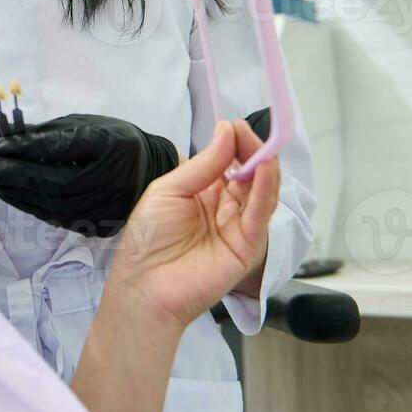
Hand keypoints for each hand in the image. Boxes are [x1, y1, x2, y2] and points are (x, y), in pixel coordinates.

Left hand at [0, 114, 179, 236]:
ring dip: (15, 192)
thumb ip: (54, 131)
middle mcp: (104, 180)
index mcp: (106, 148)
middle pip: (48, 181)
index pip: (57, 149)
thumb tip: (16, 136)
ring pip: (48, 204)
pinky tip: (13, 194)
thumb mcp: (91, 125)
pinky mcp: (94, 223)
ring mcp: (99, 207)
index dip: (23, 149)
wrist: (151, 172)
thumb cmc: (118, 142)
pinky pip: (55, 217)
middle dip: (9, 174)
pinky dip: (30, 205)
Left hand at [108, 120, 277, 326]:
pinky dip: (267, 191)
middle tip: (247, 133)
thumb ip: (202, 165)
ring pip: (262, 191)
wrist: (145, 286)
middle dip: (252, 150)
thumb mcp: (169, 190)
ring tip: (262, 149)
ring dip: (265, 167)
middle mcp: (225, 206)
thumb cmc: (148, 240)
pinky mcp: (248, 246)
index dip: (235, 142)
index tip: (234, 126)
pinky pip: (261, 214)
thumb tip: (226, 131)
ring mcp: (238, 225)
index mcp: (204, 190)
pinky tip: (265, 172)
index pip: (229, 160)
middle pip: (250, 172)